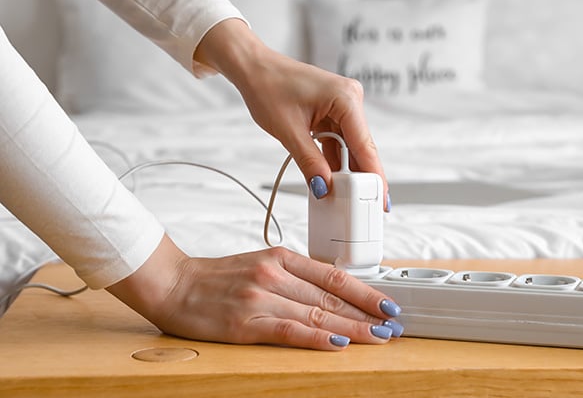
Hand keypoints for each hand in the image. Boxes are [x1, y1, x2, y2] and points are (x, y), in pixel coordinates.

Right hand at [107, 235, 401, 348]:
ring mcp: (260, 297)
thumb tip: (332, 290)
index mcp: (281, 257)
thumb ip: (294, 274)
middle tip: (393, 325)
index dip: (365, 291)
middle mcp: (274, 274)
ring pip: (316, 313)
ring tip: (377, 337)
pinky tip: (337, 341)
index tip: (388, 303)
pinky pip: (288, 329)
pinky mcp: (245, 321)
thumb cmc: (217, 277)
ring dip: (352, 327)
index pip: (334, 275)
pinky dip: (315, 336)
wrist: (172, 283)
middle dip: (367, 312)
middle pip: (331, 296)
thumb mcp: (260, 263)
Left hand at [194, 19, 388, 209]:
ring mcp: (343, 104)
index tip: (381, 200)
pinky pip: (339, 139)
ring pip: (350, 146)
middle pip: (361, 147)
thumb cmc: (268, 86)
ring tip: (344, 195)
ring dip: (345, 169)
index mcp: (346, 98)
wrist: (253, 68)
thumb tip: (324, 187)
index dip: (374, 176)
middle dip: (360, 176)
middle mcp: (350, 99)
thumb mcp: (288, 131)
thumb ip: (310, 162)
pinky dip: (334, 157)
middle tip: (365, 206)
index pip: (365, 145)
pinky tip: (332, 177)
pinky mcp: (334, 109)